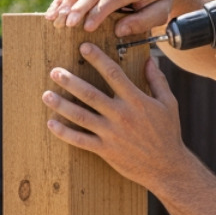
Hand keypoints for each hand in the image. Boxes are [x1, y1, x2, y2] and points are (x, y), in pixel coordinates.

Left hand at [41, 44, 193, 190]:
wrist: (167, 167)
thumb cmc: (168, 134)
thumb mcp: (169, 103)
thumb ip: (157, 80)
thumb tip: (150, 60)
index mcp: (136, 100)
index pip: (113, 74)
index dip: (97, 59)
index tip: (83, 47)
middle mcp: (121, 115)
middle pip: (90, 94)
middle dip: (70, 81)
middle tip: (55, 71)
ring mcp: (111, 133)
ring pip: (81, 116)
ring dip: (61, 105)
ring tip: (46, 95)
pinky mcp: (105, 150)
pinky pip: (80, 140)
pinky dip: (64, 133)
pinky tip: (51, 124)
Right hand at [44, 0, 201, 39]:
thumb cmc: (160, 2)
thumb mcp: (160, 13)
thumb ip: (142, 21)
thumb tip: (119, 31)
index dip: (99, 12)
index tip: (88, 27)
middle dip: (78, 7)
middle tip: (66, 23)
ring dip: (66, 2)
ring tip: (54, 18)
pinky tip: (51, 11)